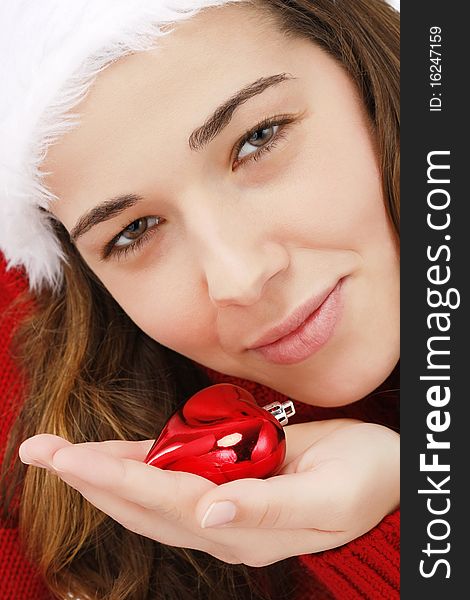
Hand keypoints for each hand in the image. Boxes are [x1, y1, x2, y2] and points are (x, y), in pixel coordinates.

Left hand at [18, 419, 398, 566]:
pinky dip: (140, 461)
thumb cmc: (363, 479)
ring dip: (104, 470)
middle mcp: (223, 521)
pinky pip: (175, 473)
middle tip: (39, 450)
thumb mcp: (326, 500)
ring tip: (59, 452)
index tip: (67, 458)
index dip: (113, 478)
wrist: (385, 469)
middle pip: (141, 501)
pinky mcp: (231, 482)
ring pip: (149, 490)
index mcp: (243, 527)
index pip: (163, 502)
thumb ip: (266, 510)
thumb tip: (209, 515)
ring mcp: (224, 504)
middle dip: (89, 476)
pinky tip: (114, 452)